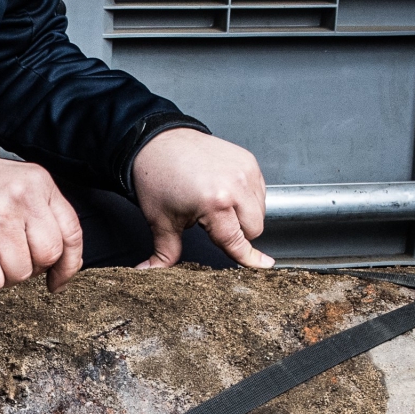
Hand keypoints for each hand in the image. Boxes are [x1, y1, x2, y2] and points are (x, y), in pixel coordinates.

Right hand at [0, 152, 83, 292]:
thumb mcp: (11, 184)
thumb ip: (38, 213)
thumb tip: (61, 260)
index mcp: (37, 182)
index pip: (71, 231)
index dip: (69, 263)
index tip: (58, 279)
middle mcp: (22, 198)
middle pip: (49, 256)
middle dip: (29, 267)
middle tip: (5, 258)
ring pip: (21, 273)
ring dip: (1, 274)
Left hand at [131, 128, 272, 269]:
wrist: (159, 141)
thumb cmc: (158, 177)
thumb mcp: (161, 221)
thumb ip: (165, 253)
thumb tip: (150, 272)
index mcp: (215, 203)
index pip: (237, 241)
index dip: (248, 258)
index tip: (264, 266)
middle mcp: (235, 185)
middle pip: (254, 228)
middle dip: (238, 233)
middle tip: (213, 224)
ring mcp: (245, 171)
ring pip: (260, 210)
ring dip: (245, 215)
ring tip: (218, 205)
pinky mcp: (248, 160)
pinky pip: (259, 190)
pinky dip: (247, 197)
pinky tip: (226, 192)